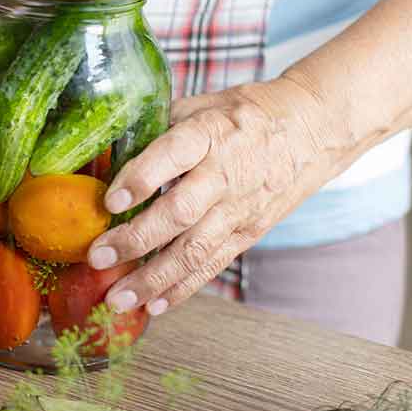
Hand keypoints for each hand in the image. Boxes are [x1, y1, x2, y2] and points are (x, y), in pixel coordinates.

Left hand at [86, 78, 340, 314]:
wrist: (314, 128)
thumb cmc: (244, 115)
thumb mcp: (202, 105)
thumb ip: (157, 128)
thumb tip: (106, 153)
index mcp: (209, 134)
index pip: (173, 155)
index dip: (141, 179)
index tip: (110, 201)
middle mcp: (225, 174)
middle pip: (180, 212)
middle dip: (135, 239)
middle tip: (98, 258)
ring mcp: (239, 208)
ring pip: (195, 249)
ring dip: (153, 278)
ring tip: (118, 299)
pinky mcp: (249, 232)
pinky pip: (213, 264)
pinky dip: (183, 288)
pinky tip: (154, 305)